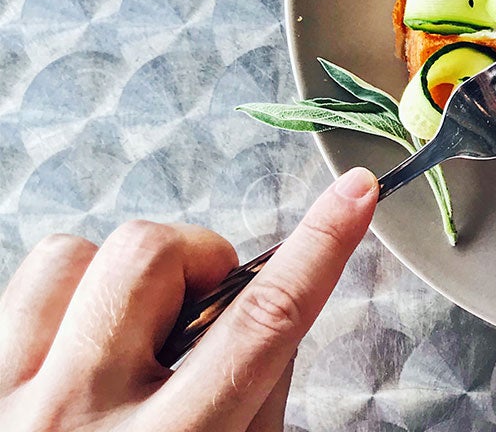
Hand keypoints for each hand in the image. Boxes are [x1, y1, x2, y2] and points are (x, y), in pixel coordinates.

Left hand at [0, 167, 378, 431]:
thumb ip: (256, 395)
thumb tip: (266, 301)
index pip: (263, 325)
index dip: (321, 246)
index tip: (354, 193)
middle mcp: (78, 420)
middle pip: (152, 256)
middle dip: (194, 260)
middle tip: (196, 312)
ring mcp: (8, 399)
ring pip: (71, 254)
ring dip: (117, 281)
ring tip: (124, 338)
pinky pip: (19, 285)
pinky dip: (61, 299)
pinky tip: (72, 353)